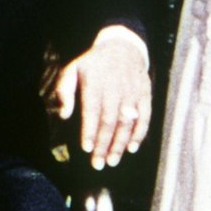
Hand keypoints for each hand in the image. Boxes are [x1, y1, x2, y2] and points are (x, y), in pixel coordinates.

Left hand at [52, 37, 151, 169]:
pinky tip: (132, 148)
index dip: (89, 130)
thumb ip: (65, 91)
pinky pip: (145, 116)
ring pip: (127, 121)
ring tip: (112, 161)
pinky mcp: (145, 93)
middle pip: (110, 120)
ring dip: (120, 143)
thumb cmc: (93, 64)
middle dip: (104, 144)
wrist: (123, 46)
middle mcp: (115, 86)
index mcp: (95, 80)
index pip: (92, 109)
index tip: (85, 148)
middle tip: (98, 164)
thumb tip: (64, 115)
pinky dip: (140, 133)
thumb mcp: (73, 69)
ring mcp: (132, 90)